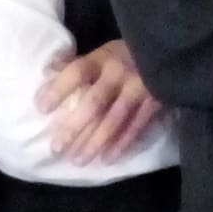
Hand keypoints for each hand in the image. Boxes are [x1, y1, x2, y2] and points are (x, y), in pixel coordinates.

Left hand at [36, 38, 162, 165]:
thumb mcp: (104, 51)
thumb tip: (47, 70)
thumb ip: (78, 63)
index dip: (59, 89)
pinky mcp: (155, 103)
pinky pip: (136, 127)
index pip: (77, 72)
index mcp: (104, 58)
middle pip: (94, 102)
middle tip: (56, 148)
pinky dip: (122, 144)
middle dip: (74, 127)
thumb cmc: (129, 53)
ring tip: (78, 160)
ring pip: (114, 120)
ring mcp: (139, 89)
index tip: (41, 107)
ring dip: (95, 142)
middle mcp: (120, 74)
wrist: (172, 51)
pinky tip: (107, 159)